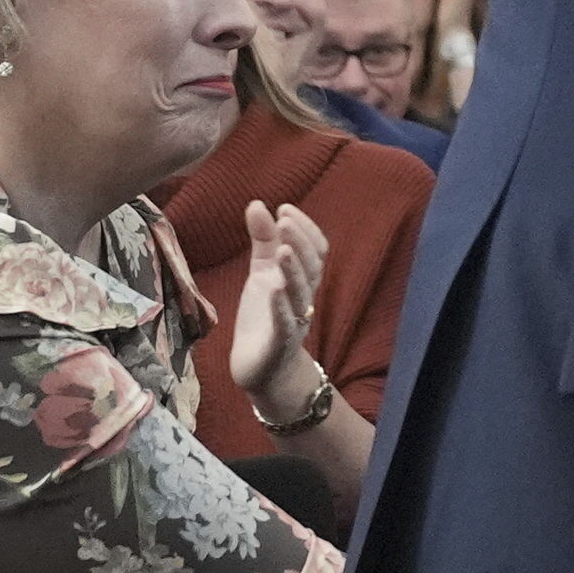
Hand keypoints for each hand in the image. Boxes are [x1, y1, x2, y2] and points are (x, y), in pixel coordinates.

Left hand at [227, 201, 329, 413]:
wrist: (261, 368)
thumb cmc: (264, 316)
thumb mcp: (261, 273)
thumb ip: (262, 240)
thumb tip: (257, 204)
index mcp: (301, 280)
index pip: (316, 250)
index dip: (305, 229)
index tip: (285, 209)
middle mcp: (303, 298)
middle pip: (312, 267)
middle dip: (300, 242)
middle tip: (284, 220)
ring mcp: (294, 321)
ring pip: (302, 293)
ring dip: (294, 270)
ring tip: (282, 248)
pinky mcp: (280, 344)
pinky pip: (286, 323)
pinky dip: (282, 306)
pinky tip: (274, 290)